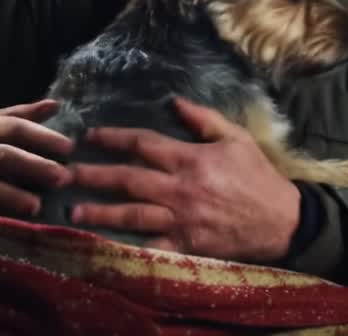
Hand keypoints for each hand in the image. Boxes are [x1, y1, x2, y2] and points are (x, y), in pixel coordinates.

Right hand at [0, 100, 73, 219]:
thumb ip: (19, 115)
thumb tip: (56, 104)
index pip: (14, 128)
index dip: (41, 136)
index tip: (69, 148)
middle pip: (2, 156)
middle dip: (33, 166)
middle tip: (62, 178)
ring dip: (9, 195)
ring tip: (36, 206)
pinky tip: (1, 226)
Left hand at [68, 97, 300, 263]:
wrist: (283, 221)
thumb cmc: (258, 176)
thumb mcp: (236, 138)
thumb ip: (203, 119)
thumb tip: (173, 100)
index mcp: (191, 159)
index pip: (142, 144)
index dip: (112, 138)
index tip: (89, 136)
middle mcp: (181, 188)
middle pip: (128, 178)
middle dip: (94, 174)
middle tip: (65, 172)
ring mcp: (182, 220)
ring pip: (132, 214)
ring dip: (101, 211)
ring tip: (74, 209)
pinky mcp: (187, 245)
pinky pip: (152, 247)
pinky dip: (128, 248)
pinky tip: (105, 245)